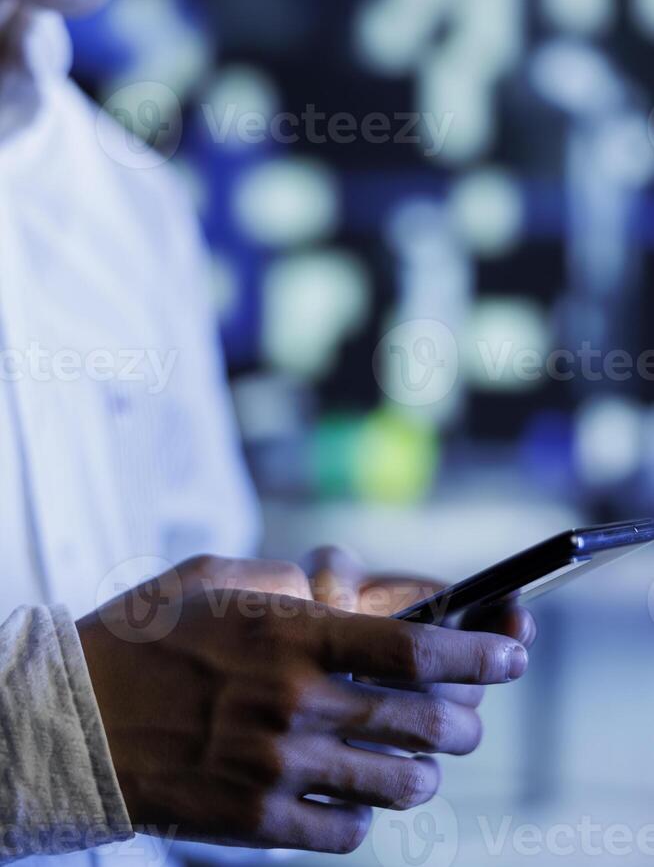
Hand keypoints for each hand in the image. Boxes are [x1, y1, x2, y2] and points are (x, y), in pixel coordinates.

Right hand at [77, 555, 528, 853]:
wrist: (72, 719)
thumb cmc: (145, 636)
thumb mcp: (215, 576)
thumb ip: (291, 580)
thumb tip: (351, 592)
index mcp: (291, 635)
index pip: (417, 648)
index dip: (481, 651)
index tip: (514, 651)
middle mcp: (297, 703)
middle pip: (428, 721)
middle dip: (467, 716)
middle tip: (464, 710)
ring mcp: (280, 769)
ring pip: (405, 782)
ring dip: (425, 766)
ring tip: (415, 754)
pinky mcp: (259, 822)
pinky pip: (351, 830)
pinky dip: (367, 810)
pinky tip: (352, 790)